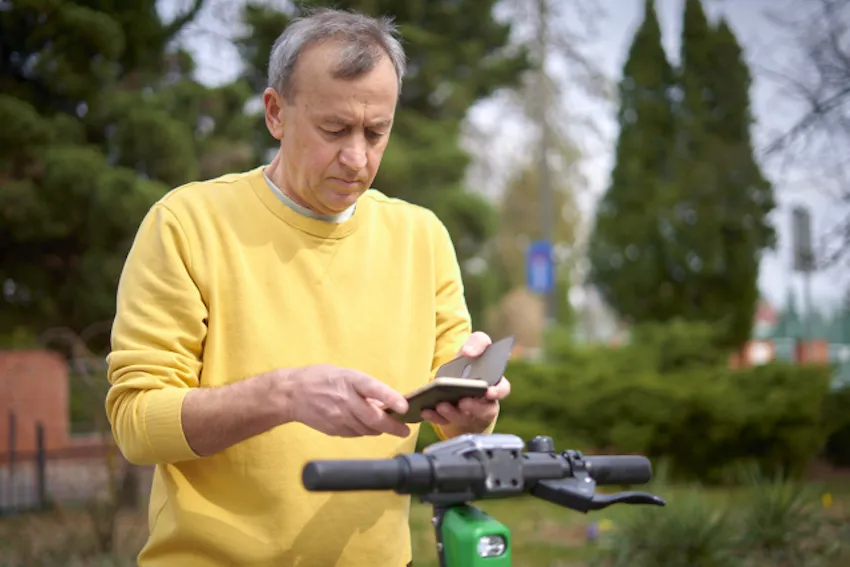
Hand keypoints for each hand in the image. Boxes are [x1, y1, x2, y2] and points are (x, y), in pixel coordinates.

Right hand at [282, 364, 410, 437]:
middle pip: (373, 418)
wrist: (291, 394)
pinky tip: (367, 426)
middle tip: (405, 429)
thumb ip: (364, 387)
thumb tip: (384, 401)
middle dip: (393, 426)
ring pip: (367, 429)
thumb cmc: (319, 379)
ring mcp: (338, 417)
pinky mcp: (334, 429)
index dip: (390, 397)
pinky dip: (365, 431)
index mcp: (348, 380)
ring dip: (380, 430)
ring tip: (388, 426)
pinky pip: (356, 434)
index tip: (404, 406)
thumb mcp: (344, 374)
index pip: (372, 389)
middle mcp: (345, 399)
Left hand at [421, 331, 511, 433]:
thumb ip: (477, 343)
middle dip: (474, 407)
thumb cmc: (467, 363)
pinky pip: (446, 422)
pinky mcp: (452, 421)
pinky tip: (426, 411)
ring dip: (453, 413)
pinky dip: (436, 418)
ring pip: (465, 418)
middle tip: (463, 402)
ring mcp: (469, 415)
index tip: (488, 391)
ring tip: (441, 405)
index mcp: (493, 384)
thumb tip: (469, 352)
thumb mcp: (473, 348)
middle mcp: (484, 403)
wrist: (453, 379)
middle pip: (485, 410)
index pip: (502, 389)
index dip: (498, 391)